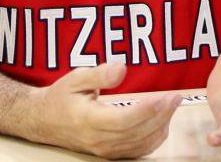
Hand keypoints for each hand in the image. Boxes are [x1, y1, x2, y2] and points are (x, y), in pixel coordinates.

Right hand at [28, 63, 181, 159]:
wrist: (44, 121)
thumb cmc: (60, 98)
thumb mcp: (75, 78)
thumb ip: (99, 73)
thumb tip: (122, 68)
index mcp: (88, 120)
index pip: (125, 119)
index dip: (149, 109)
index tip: (166, 96)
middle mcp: (98, 139)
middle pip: (138, 132)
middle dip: (162, 115)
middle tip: (176, 97)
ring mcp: (105, 150)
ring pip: (141, 143)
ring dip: (161, 126)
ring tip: (171, 106)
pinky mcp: (110, 154)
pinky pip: (138, 150)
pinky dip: (154, 138)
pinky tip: (161, 123)